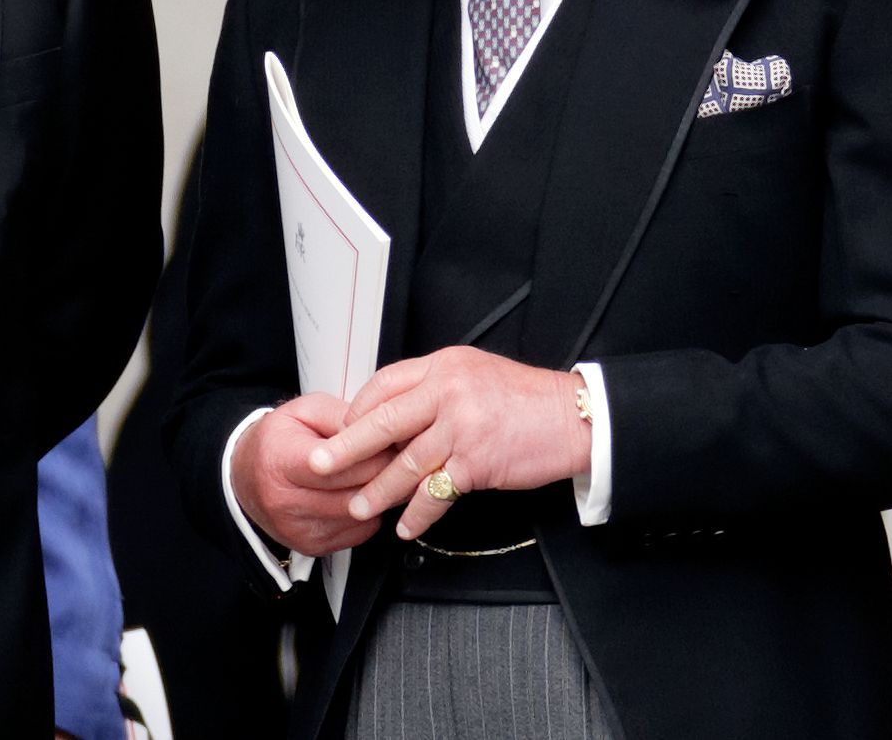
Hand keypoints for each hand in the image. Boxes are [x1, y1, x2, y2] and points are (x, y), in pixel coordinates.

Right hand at [230, 392, 391, 556]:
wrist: (246, 476)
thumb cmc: (277, 440)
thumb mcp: (305, 411)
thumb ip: (342, 417)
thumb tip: (380, 433)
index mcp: (279, 461)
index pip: (336, 465)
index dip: (371, 453)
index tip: (393, 442)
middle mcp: (284, 501)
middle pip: (352, 493)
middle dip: (384, 475)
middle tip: (402, 459)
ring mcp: (297, 529)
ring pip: (360, 516)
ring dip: (380, 497)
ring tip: (390, 475)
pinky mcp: (311, 546)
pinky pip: (358, 533)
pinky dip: (369, 514)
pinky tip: (367, 494)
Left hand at [306, 347, 591, 541]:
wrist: (572, 417)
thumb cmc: (525, 399)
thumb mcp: (474, 374)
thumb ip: (436, 387)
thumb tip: (395, 411)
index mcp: (444, 365)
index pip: (385, 384)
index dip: (359, 409)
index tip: (343, 429)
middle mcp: (448, 391)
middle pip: (383, 420)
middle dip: (346, 447)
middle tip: (319, 464)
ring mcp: (462, 426)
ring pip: (406, 462)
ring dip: (379, 490)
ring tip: (359, 506)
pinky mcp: (478, 461)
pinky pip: (437, 491)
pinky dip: (419, 513)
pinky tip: (406, 525)